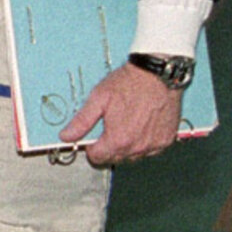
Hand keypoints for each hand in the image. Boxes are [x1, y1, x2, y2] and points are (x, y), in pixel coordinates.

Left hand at [60, 64, 183, 166]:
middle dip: (109, 147)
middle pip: (116, 158)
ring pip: (133, 156)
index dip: (92, 147)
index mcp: (117, 140)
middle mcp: (136, 147)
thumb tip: (66, 137)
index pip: (98, 158)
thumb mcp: (99, 98)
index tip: (95, 137)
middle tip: (112, 126)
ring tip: (128, 124)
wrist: (158, 73)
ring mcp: (153, 146)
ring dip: (128, 146)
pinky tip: (143, 126)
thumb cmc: (128, 83)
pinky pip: (150, 150)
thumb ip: (82, 121)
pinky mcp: (166, 140)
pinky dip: (145, 142)